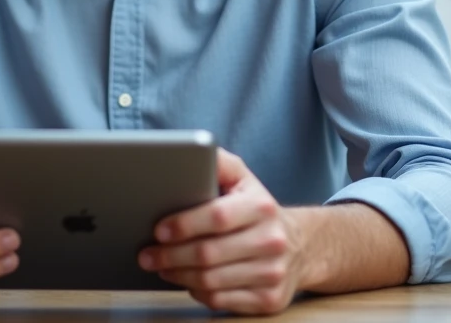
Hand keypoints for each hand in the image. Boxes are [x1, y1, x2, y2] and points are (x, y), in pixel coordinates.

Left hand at [138, 149, 305, 315]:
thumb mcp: (243, 179)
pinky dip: (197, 292)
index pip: (217, 216)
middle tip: (148, 255)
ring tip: (162, 267)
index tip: (159, 230)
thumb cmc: (258, 210)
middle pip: (209, 254)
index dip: (184, 224)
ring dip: (179, 275)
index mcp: (262, 206)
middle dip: (170, 255)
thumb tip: (192, 150)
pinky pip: (221, 301)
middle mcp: (271, 240)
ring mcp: (272, 273)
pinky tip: (188, 281)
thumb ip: (219, 163)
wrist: (302, 246)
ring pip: (211, 281)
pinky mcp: (269, 300)